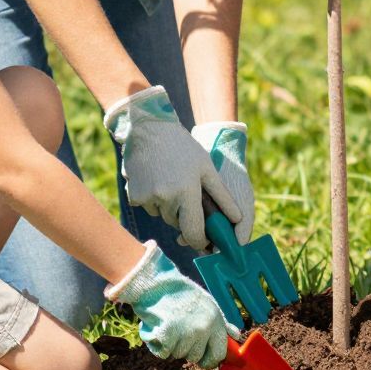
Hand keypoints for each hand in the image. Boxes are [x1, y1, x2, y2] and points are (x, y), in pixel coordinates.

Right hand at [104, 86, 242, 251]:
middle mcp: (166, 199)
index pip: (194, 233)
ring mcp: (148, 198)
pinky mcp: (133, 196)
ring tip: (172, 180)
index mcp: (187, 192)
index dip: (200, 240)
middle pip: (178, 224)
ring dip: (169, 207)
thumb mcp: (207, 169)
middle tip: (187, 192)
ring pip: (163, 216)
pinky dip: (154, 200)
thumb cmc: (184, 148)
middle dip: (185, 216)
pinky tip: (156, 179)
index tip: (204, 238)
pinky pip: (149, 208)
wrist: (149, 129)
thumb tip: (237, 220)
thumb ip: (222, 197)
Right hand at [108, 243, 229, 368]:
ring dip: (172, 346)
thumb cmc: (182, 294)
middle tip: (180, 333)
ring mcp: (187, 332)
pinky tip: (160, 329)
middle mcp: (204, 328)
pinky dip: (159, 346)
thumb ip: (222, 323)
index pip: (219, 353)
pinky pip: (164, 353)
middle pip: (196, 357)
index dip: (210, 360)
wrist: (158, 284)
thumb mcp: (208, 304)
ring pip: (179, 355)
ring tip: (170, 326)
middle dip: (187, 351)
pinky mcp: (169, 335)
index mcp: (215, 320)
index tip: (203, 360)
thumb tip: (237, 336)